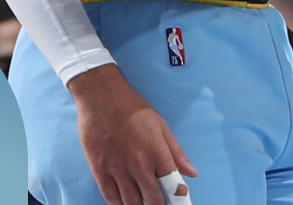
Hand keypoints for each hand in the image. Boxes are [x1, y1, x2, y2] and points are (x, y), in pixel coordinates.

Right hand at [70, 64, 197, 204]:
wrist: (102, 97)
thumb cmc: (134, 109)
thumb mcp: (161, 125)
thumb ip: (176, 152)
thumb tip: (192, 173)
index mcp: (157, 151)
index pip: (173, 186)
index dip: (179, 199)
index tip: (181, 203)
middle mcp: (138, 164)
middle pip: (153, 200)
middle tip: (160, 204)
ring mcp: (118, 169)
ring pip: (131, 203)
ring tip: (144, 204)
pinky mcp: (100, 170)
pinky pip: (111, 198)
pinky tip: (125, 203)